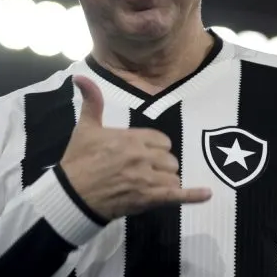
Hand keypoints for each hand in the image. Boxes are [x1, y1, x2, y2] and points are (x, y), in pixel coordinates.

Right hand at [59, 75, 211, 219]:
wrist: (71, 195)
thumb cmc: (78, 161)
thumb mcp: (85, 129)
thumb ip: (91, 102)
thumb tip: (80, 78)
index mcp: (132, 138)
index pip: (162, 141)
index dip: (154, 149)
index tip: (142, 155)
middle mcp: (143, 156)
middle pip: (170, 159)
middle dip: (160, 166)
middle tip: (142, 173)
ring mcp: (147, 178)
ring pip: (173, 176)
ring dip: (165, 182)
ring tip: (149, 187)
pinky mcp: (149, 198)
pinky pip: (177, 195)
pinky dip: (193, 196)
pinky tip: (206, 194)